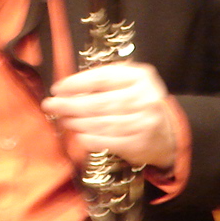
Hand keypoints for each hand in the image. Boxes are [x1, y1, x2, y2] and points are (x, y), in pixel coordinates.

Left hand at [41, 62, 176, 169]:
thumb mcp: (126, 82)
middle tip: (51, 105)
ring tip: (63, 120)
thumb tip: (65, 88)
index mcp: (140, 76)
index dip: (76, 83)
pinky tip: (78, 135)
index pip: (102, 78)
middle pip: (99, 102)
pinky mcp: (140, 143)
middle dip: (70, 104)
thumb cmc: (138, 101)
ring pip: (102, 123)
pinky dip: (89, 139)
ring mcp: (145, 122)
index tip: (57, 88)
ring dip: (77, 122)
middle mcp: (145, 98)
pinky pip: (108, 141)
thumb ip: (102, 81)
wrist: (168, 131)